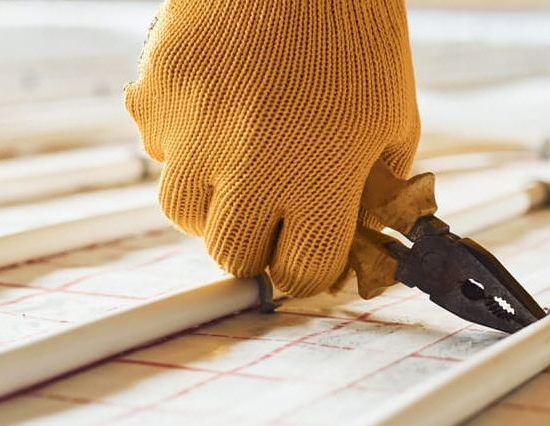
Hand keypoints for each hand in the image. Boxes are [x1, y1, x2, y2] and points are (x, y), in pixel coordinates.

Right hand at [125, 0, 420, 296]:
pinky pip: (158, 148)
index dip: (310, 271)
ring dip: (212, 203)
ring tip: (237, 166)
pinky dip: (183, 146)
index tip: (310, 257)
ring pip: (182, 211)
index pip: (304, 271)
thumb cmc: (357, 31)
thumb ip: (376, 186)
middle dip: (256, 247)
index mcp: (320, 178)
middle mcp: (251, 166)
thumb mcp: (393, 118)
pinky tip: (212, 115)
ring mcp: (194, 130)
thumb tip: (362, 230)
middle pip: (233, 256)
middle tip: (271, 221)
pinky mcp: (156, 94)